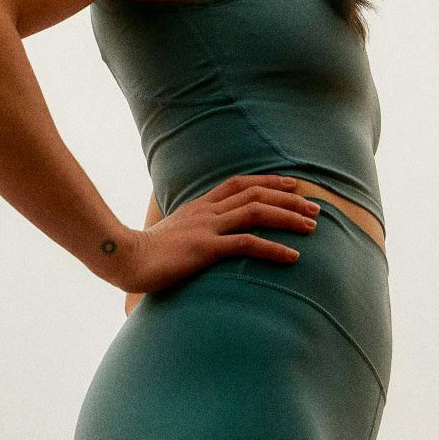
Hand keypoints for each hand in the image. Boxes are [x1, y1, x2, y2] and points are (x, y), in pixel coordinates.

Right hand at [109, 175, 320, 295]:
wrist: (123, 258)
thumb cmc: (144, 254)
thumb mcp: (171, 236)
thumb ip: (191, 233)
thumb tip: (202, 242)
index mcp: (200, 206)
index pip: (240, 184)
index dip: (269, 181)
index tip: (293, 185)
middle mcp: (207, 211)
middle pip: (256, 194)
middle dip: (289, 198)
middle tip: (315, 207)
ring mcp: (207, 227)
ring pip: (257, 212)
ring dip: (288, 218)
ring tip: (312, 226)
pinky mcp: (205, 249)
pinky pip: (246, 244)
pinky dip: (273, 249)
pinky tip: (293, 257)